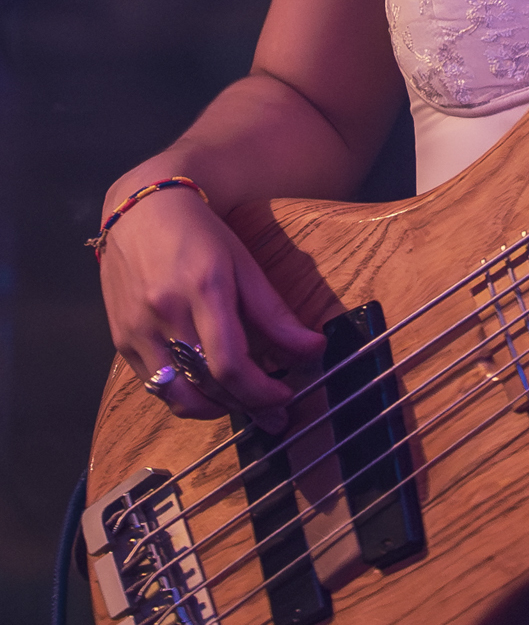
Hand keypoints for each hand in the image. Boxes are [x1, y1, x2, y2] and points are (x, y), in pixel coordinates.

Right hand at [100, 186, 323, 432]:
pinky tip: (208, 389)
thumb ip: (275, 312)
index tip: (286, 395)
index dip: (261, 391)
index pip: (230, 363)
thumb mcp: (244, 264)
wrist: (140, 210)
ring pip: (177, 397)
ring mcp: (137, 330)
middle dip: (246, 407)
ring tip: (243, 405)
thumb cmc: (200, 234)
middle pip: (206, 386)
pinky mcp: (120, 341)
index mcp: (204, 289)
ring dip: (215, 411)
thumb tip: (313, 349)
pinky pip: (155, 386)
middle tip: (274, 414)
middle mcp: (165, 314)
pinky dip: (185, 396)